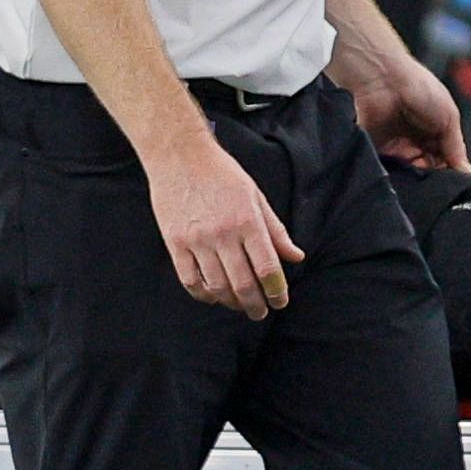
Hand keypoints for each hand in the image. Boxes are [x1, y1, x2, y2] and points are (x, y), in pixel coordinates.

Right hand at [147, 130, 303, 317]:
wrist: (179, 156)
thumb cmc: (223, 175)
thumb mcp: (256, 197)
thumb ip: (275, 230)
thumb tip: (296, 256)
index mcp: (248, 222)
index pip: (268, 268)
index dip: (277, 291)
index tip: (281, 302)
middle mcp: (223, 234)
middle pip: (243, 283)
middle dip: (256, 304)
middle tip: (261, 312)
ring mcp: (196, 240)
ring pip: (217, 286)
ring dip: (231, 302)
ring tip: (240, 306)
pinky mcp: (174, 243)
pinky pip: (189, 279)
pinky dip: (203, 294)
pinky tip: (213, 297)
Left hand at [345, 43, 470, 174]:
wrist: (381, 76)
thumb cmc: (417, 85)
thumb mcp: (450, 116)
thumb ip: (456, 148)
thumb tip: (467, 171)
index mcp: (434, 132)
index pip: (445, 161)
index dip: (449, 172)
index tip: (453, 179)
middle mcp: (413, 140)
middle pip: (426, 169)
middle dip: (431, 176)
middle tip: (434, 174)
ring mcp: (392, 146)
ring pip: (405, 172)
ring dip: (412, 175)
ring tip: (416, 167)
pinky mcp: (372, 149)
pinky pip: (384, 169)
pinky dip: (392, 173)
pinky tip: (399, 169)